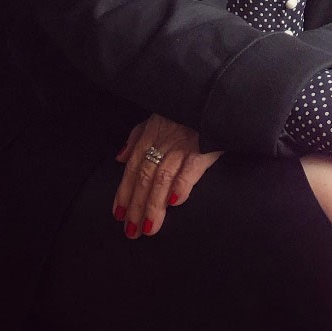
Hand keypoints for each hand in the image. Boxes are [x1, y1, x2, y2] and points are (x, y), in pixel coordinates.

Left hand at [112, 113, 221, 238]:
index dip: (124, 191)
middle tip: (132, 231)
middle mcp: (164, 141)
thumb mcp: (156, 118)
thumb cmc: (184, 112)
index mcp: (151, 134)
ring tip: (149, 227)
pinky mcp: (204, 149)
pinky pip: (190, 169)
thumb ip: (137, 138)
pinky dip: (181, 185)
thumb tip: (120, 157)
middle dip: (136, 206)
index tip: (118, 215)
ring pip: (162, 178)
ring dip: (154, 204)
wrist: (213, 99)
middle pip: (145, 177)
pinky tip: (175, 203)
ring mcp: (183, 145)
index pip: (133, 167)